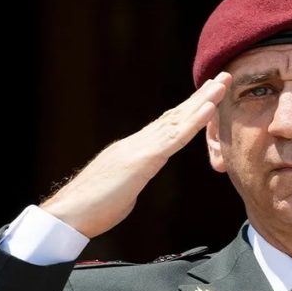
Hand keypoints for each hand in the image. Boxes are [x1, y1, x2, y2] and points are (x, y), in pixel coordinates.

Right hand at [41, 72, 230, 237]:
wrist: (68, 213)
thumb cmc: (91, 207)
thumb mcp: (121, 189)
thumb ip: (131, 179)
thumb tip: (134, 179)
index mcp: (135, 149)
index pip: (167, 125)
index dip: (188, 110)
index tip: (207, 96)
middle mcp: (138, 142)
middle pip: (175, 115)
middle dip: (200, 96)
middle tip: (223, 77)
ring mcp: (140, 148)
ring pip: (178, 120)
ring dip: (203, 100)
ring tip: (222, 83)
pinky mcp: (142, 160)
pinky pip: (174, 139)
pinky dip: (194, 122)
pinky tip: (210, 108)